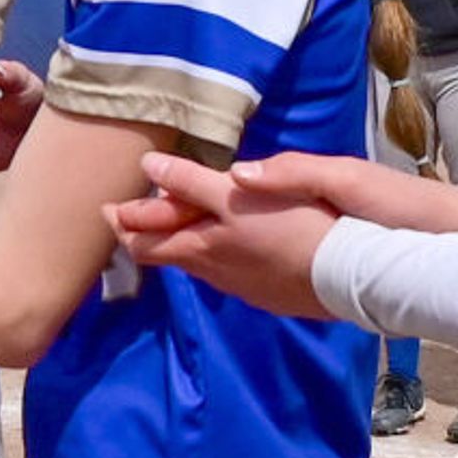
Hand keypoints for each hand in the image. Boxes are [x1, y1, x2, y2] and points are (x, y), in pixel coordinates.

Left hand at [108, 153, 341, 317]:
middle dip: (141, 234)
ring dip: (176, 242)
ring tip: (168, 224)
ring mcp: (240, 284)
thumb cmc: (296, 227)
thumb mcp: (237, 199)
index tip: (108, 208)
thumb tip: (150, 166)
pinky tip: (222, 245)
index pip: (146, 242)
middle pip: (165, 254)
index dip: (124, 225)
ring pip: (195, 262)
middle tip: (121, 216)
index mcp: (201, 247)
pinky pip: (226, 270)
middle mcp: (214, 270)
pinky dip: (210, 253)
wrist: (349, 276)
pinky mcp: (267, 291)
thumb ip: (191, 183)